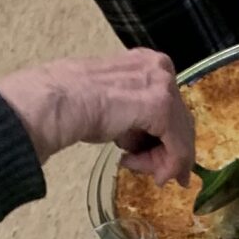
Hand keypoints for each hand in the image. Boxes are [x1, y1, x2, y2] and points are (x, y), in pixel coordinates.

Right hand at [0, 51, 193, 184]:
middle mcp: (160, 67)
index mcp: (148, 61)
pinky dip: (170, 165)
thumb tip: (144, 139)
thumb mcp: (115, 103)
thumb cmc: (74, 102)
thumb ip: (137, 114)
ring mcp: (162, 85)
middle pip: (179, 121)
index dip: (167, 138)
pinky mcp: (161, 108)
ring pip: (180, 135)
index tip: (157, 161)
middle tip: (147, 171)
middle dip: (165, 152)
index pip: (171, 105)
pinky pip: (178, 146)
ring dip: (162, 160)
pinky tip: (156, 176)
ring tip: (133, 166)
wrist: (58, 103)